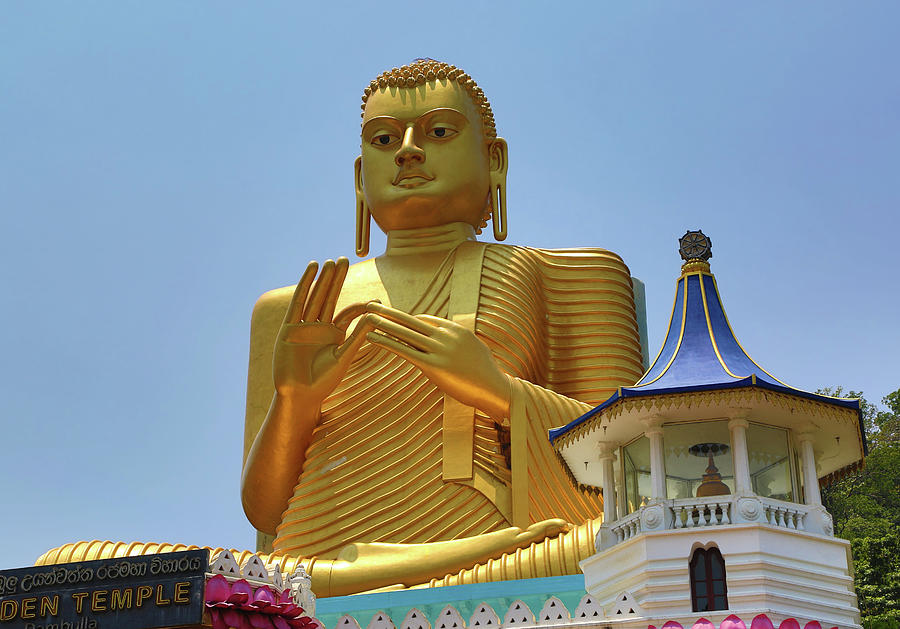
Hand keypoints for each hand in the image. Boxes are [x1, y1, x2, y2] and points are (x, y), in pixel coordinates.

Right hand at [273, 258, 373, 405]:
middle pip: (330, 297)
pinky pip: (298, 302)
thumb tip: (374, 316)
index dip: (361, 306)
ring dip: (323, 279)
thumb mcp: (344, 357)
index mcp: (335, 335)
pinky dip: (305, 285)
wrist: (300, 395)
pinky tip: (312, 270)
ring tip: (331, 261)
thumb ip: (357, 336)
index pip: (348, 313)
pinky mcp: (289, 327)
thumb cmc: (324, 381)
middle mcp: (319, 327)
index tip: (376, 300)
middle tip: (345, 259)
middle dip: (337, 279)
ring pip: (315, 297)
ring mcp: (304, 326)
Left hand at [364, 302, 510, 419]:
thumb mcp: (474, 350)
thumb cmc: (486, 374)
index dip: (406, 320)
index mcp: (455, 329)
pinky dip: (386, 342)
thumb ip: (459, 343)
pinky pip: (405, 350)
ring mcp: (440, 349)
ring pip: (405, 333)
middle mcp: (446, 335)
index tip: (391, 317)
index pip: (425, 320)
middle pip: (411, 321)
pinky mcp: (434, 366)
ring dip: (383, 324)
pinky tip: (372, 338)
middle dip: (389, 313)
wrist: (495, 388)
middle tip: (371, 305)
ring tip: (366, 317)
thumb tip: (451, 343)